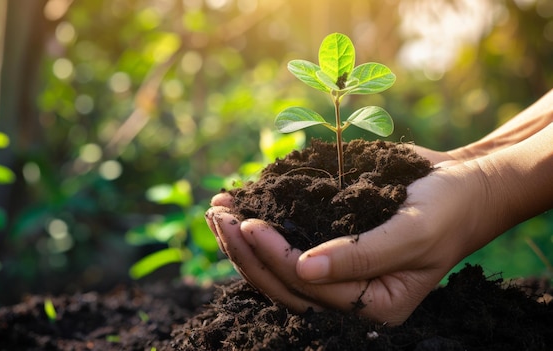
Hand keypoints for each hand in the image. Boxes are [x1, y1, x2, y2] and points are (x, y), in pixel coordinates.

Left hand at [206, 160, 495, 324]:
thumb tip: (305, 269)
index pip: (312, 290)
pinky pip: (288, 247)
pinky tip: (236, 208)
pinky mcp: (329, 249)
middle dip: (246, 252)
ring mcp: (337, 275)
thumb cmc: (445, 211)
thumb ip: (362, 256)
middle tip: (219, 216)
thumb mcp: (412, 234)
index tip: (250, 223)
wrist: (462, 188)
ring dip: (242, 243)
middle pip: (285, 285)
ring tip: (217, 211)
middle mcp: (350, 298)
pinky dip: (259, 230)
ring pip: (278, 270)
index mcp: (374, 306)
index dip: (276, 258)